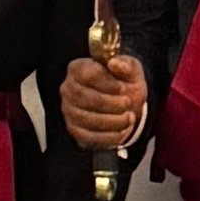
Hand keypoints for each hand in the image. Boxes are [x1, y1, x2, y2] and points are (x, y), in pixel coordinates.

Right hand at [59, 40, 148, 155]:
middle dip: (110, 103)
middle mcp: (68, 89)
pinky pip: (88, 137)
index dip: (106, 83)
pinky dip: (108, 136)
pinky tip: (123, 131)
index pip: (87, 74)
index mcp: (78, 68)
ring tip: (129, 118)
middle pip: (84, 97)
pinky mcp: (75, 130)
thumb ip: (126, 65)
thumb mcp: (131, 70)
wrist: (125, 103)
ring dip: (111, 121)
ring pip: (86, 119)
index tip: (123, 88)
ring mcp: (69, 111)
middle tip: (128, 103)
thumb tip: (114, 63)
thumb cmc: (123, 82)